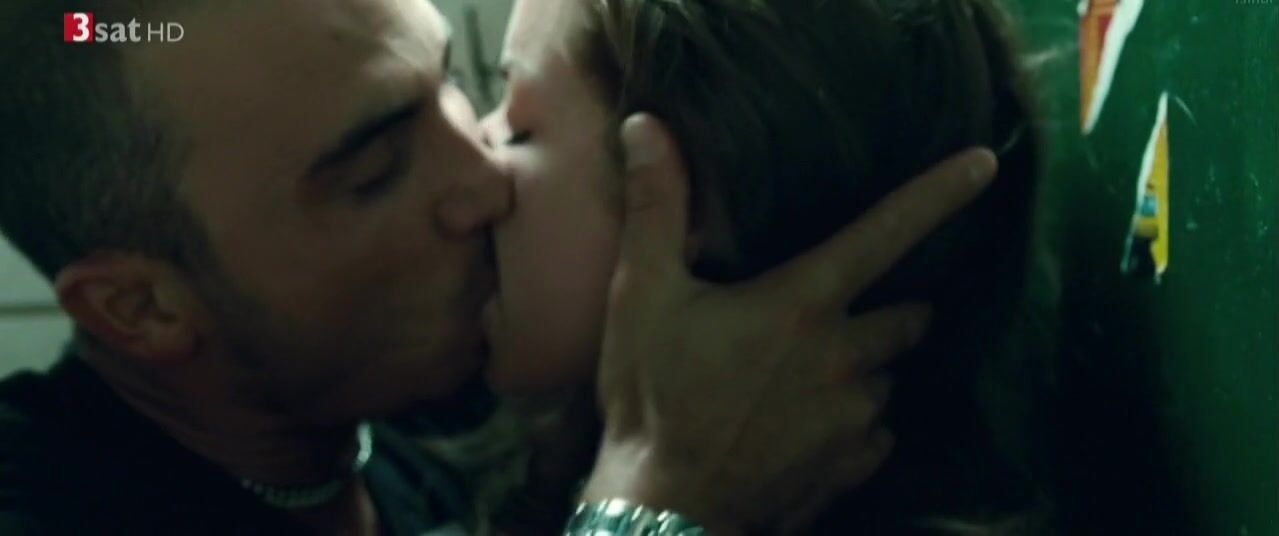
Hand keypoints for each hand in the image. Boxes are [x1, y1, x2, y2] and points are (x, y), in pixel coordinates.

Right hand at [581, 114, 998, 532]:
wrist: (664, 510)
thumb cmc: (652, 396)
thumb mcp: (641, 296)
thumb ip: (655, 208)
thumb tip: (647, 127)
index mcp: (804, 305)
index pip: (887, 233)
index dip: (939, 194)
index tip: (984, 164)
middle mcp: (846, 359)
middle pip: (907, 317)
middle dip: (890, 309)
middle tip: (839, 310)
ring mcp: (855, 420)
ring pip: (886, 379)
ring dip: (864, 370)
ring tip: (808, 376)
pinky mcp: (850, 468)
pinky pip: (875, 435)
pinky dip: (853, 425)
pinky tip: (806, 426)